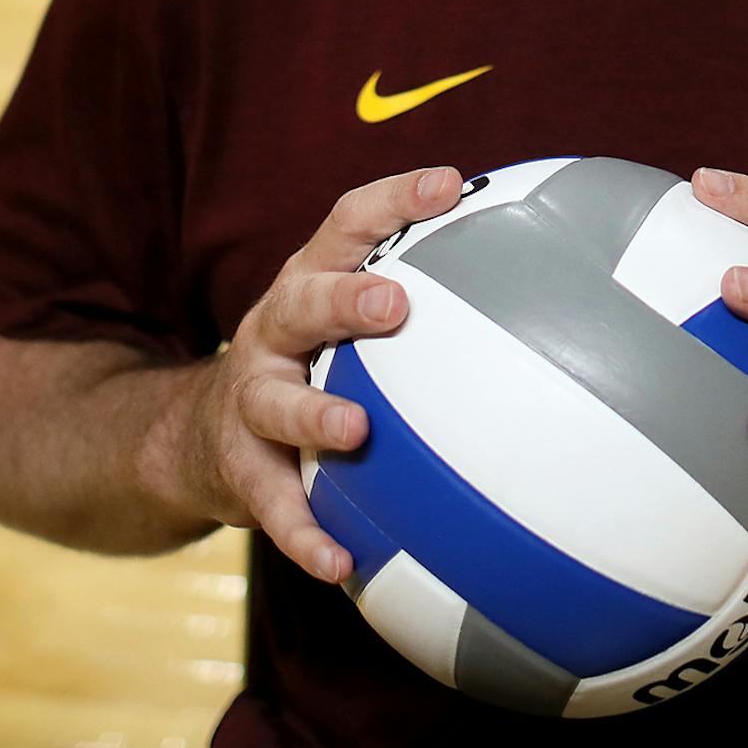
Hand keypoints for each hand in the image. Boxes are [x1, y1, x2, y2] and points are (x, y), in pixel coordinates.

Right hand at [178, 164, 460, 583]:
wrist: (195, 436)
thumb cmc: (312, 364)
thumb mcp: (348, 320)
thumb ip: (426, 299)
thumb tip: (553, 287)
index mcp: (311, 282)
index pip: (348, 224)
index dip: (395, 200)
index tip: (449, 185)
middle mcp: (275, 332)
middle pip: (302, 301)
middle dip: (344, 298)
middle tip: (393, 303)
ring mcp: (251, 400)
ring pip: (273, 401)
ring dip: (312, 414)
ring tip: (355, 429)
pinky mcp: (239, 469)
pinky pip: (272, 505)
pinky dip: (305, 535)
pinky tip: (342, 563)